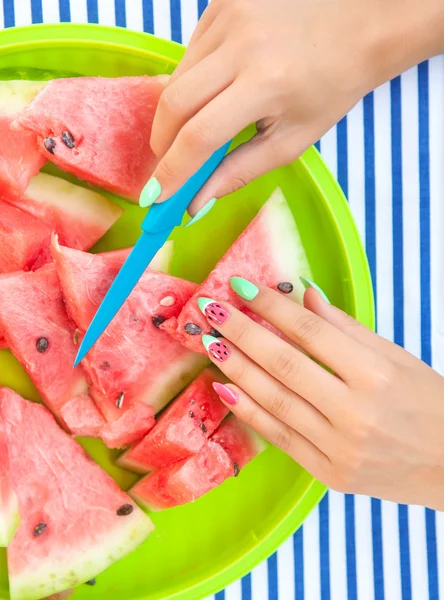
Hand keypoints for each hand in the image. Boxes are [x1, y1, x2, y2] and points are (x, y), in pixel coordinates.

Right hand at [145, 0, 443, 216]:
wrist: (360, 22)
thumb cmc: (331, 87)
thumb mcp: (292, 141)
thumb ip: (239, 172)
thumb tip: (196, 202)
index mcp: (267, 84)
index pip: (199, 136)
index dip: (172, 171)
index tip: (156, 196)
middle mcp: (242, 44)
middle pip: (174, 103)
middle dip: (162, 143)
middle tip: (167, 165)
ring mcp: (229, 14)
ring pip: (178, 77)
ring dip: (178, 112)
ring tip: (203, 123)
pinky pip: (190, 52)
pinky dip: (194, 79)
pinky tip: (219, 86)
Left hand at [198, 278, 443, 509]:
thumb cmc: (428, 402)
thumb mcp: (395, 357)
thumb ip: (345, 327)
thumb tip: (304, 293)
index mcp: (376, 375)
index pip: (311, 331)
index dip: (272, 306)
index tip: (242, 287)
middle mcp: (354, 412)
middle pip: (283, 363)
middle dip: (241, 332)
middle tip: (211, 309)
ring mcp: (339, 448)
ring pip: (274, 401)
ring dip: (236, 368)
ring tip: (209, 342)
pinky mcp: (328, 474)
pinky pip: (279, 437)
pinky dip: (248, 411)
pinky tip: (223, 388)